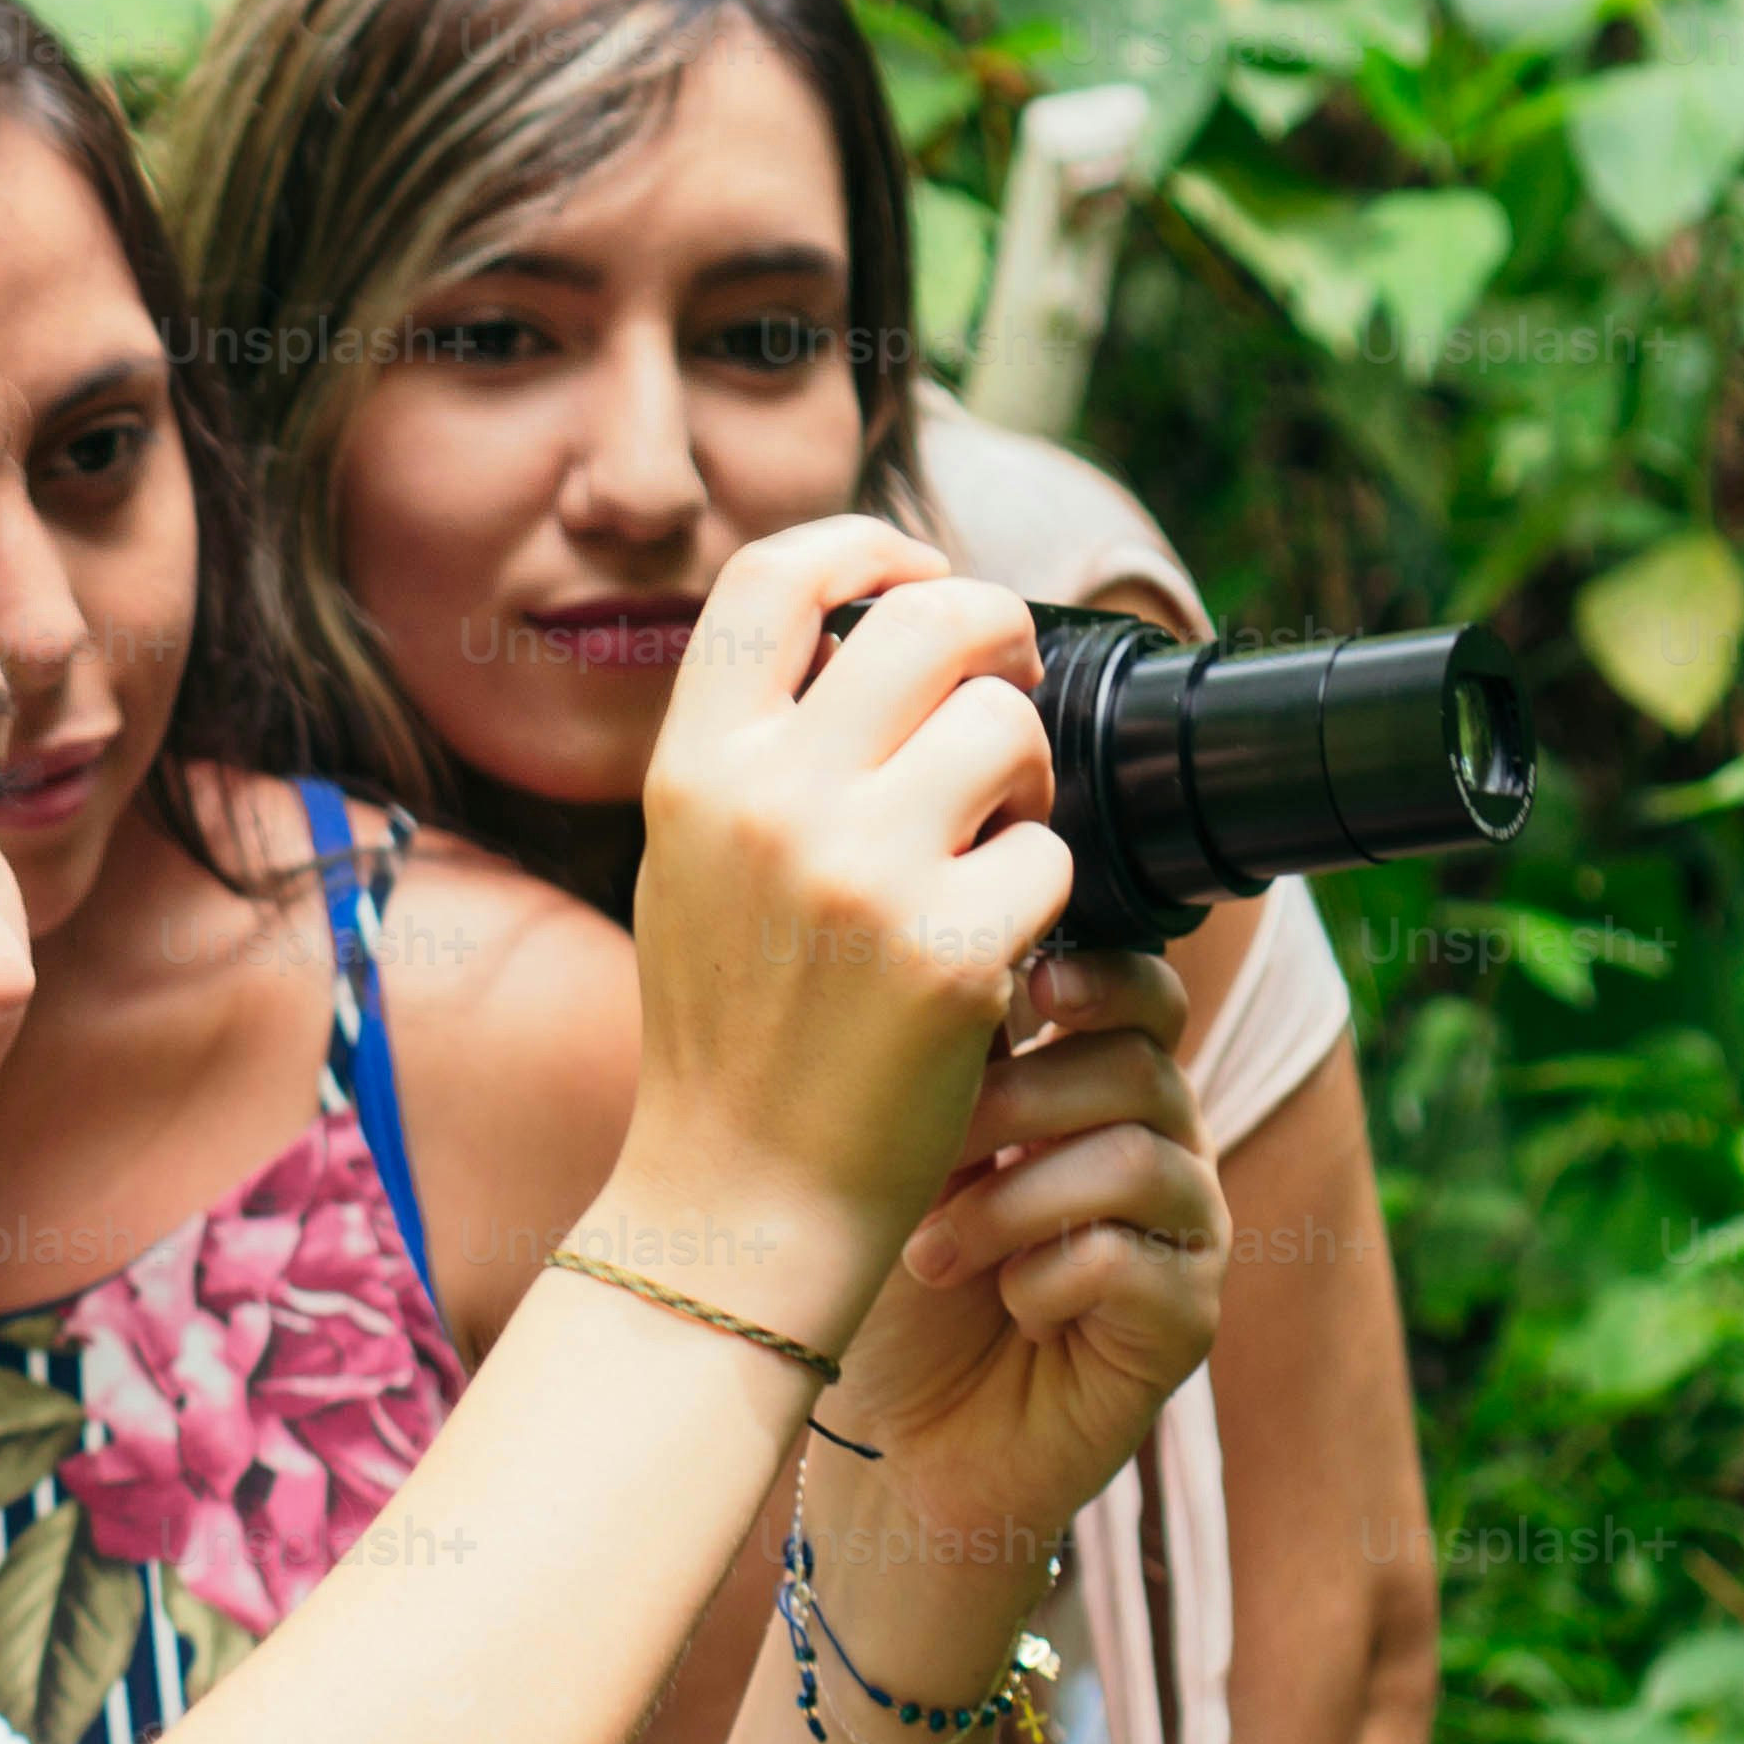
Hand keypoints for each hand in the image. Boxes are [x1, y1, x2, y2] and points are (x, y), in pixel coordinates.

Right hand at [590, 522, 1069, 1356]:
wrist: (738, 1198)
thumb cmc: (730, 1034)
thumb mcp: (692, 865)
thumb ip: (762, 750)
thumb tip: (880, 633)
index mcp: (694, 768)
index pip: (777, 572)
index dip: (871, 546)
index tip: (917, 577)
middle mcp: (766, 800)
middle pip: (937, 618)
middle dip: (998, 643)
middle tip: (1003, 705)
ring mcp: (858, 873)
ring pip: (1011, 729)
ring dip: (1031, 780)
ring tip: (994, 847)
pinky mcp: (947, 950)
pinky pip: (1051, 855)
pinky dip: (1041, 901)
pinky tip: (991, 950)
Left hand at [807, 942, 1227, 1662]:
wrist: (897, 1436)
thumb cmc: (890, 1283)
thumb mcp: (899, 1152)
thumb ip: (944, 1059)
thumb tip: (950, 947)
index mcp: (1098, 1093)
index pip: (1144, 995)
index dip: (1099, 981)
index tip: (1027, 992)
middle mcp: (1162, 1151)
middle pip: (1139, 1066)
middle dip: (1018, 1100)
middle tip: (931, 1152)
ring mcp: (1184, 1238)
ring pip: (1141, 1158)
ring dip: (1014, 1200)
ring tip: (934, 1251)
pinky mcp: (1185, 1323)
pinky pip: (1136, 1262)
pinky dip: (1048, 1278)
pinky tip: (1005, 1303)